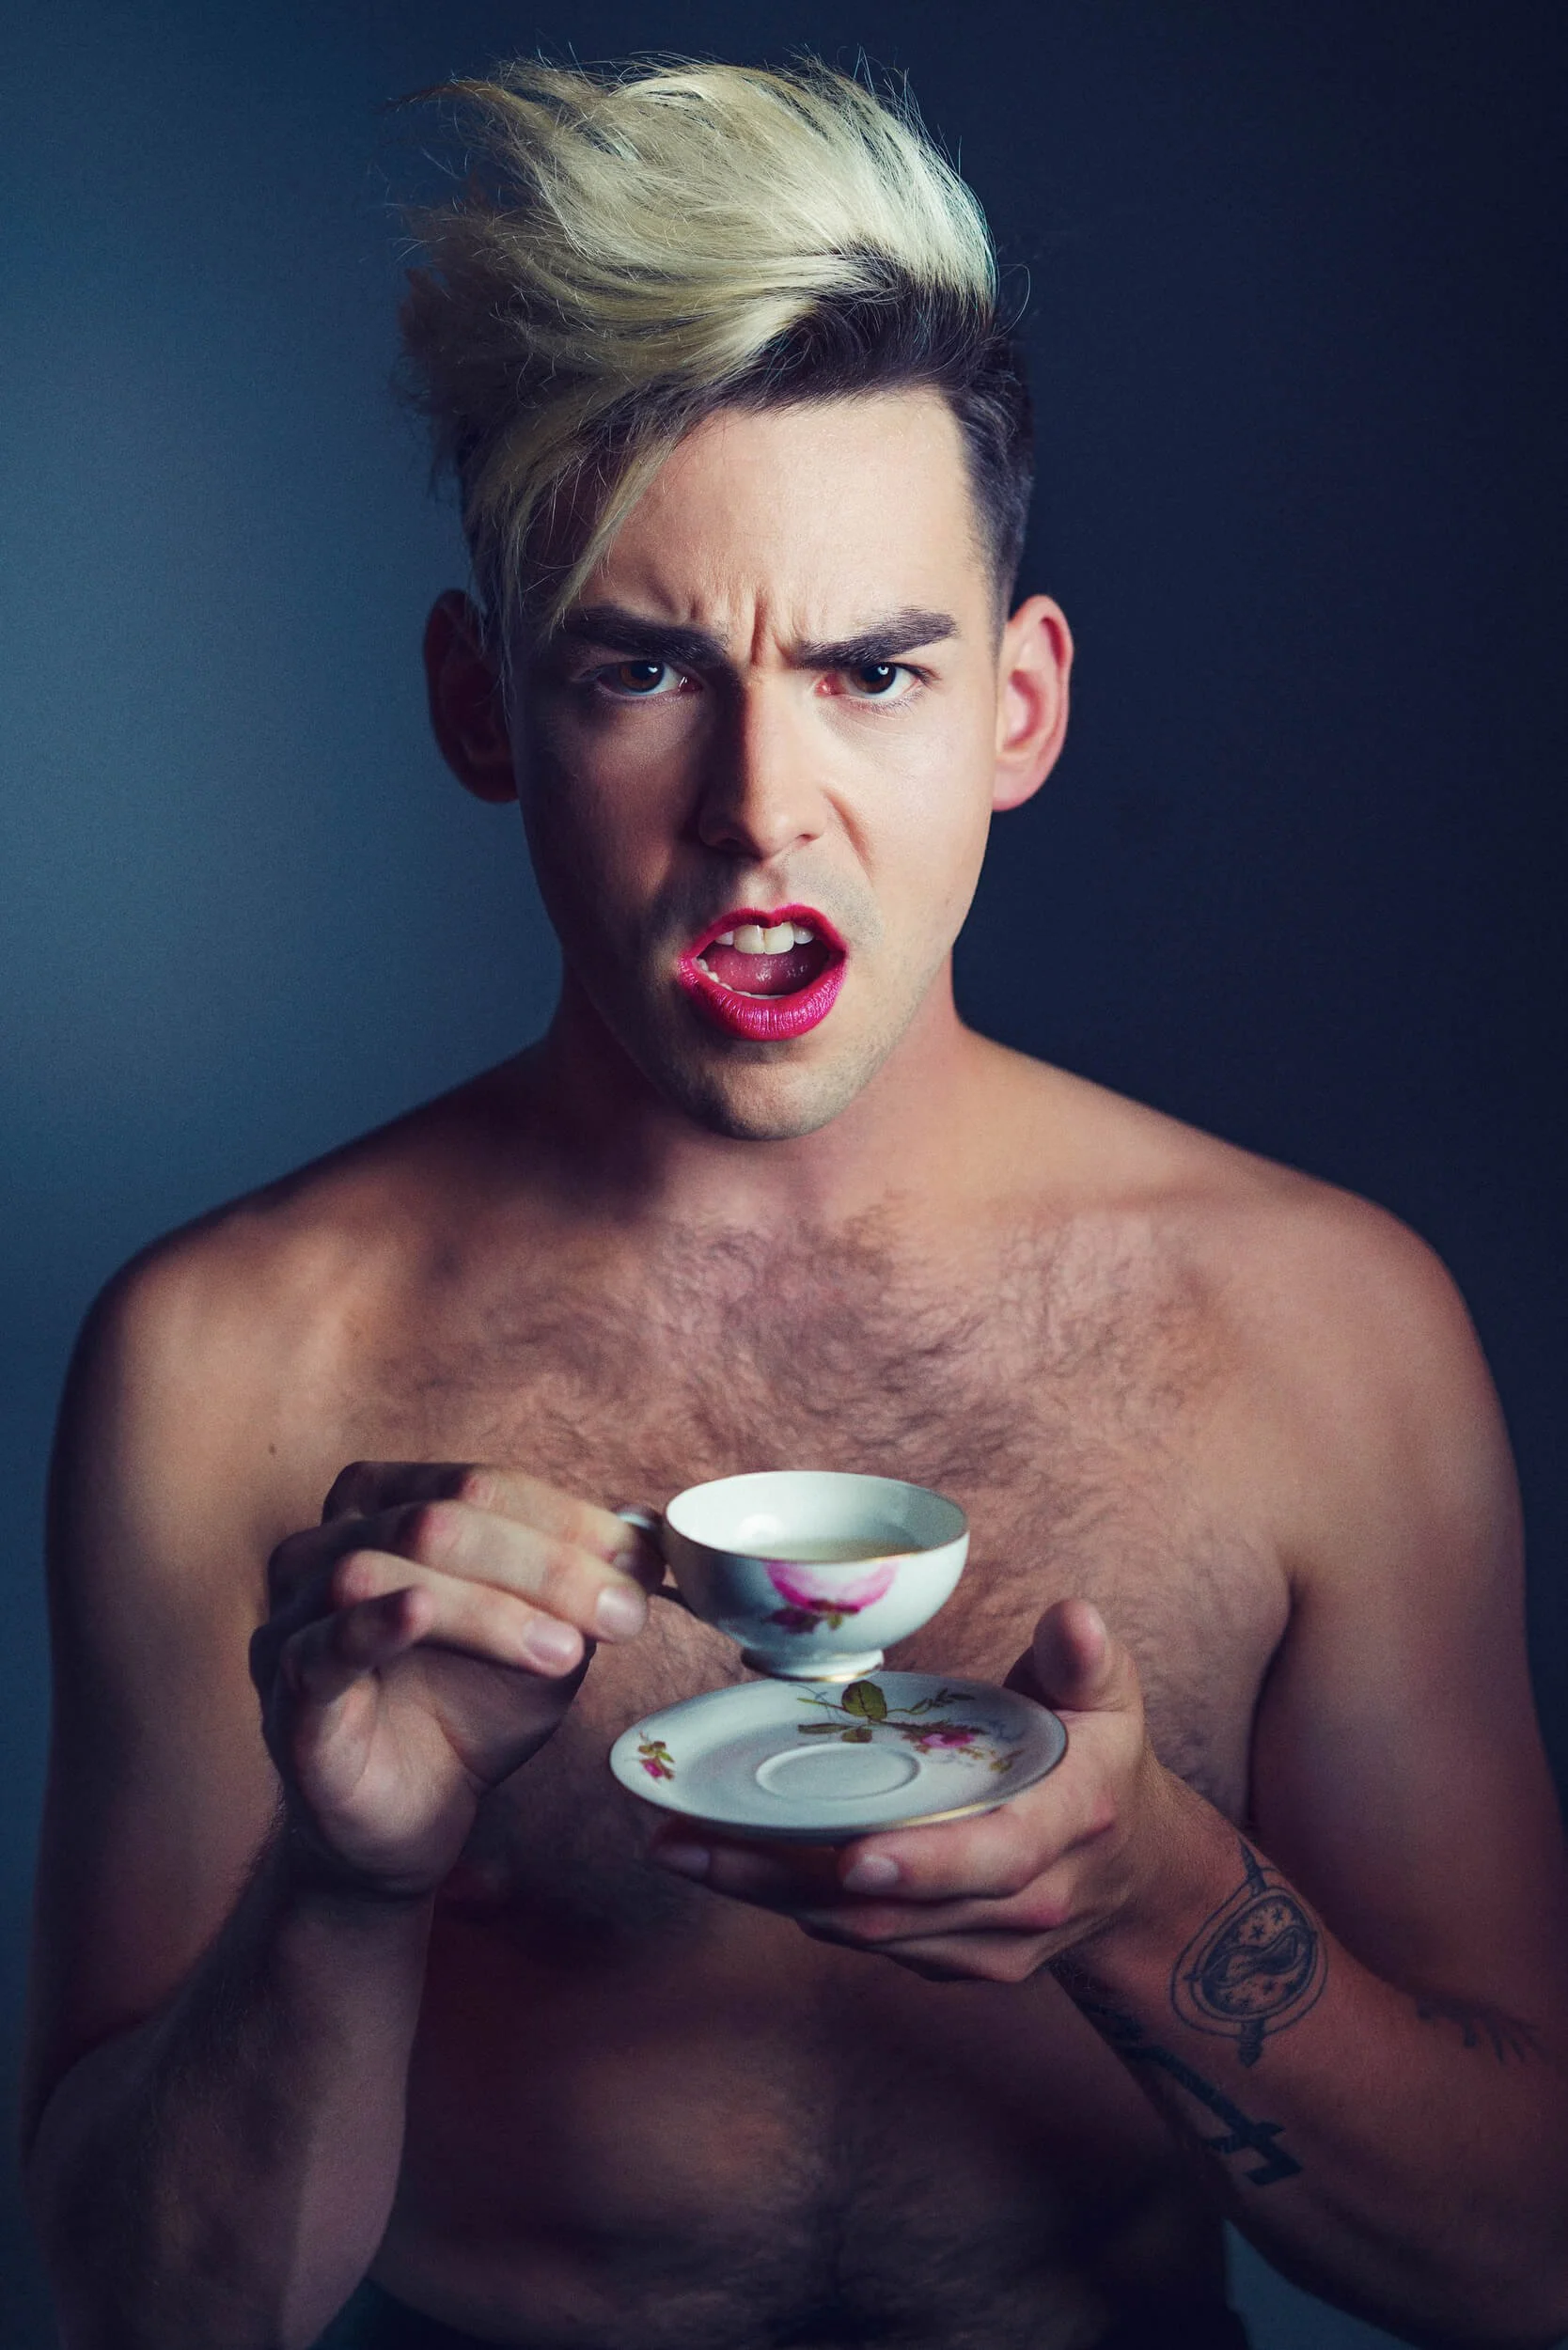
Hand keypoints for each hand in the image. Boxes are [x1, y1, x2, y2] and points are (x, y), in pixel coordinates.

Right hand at [252, 1462, 661, 1900]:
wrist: (411, 1820)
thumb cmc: (469, 1709)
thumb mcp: (545, 1634)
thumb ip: (582, 1582)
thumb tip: (648, 1534)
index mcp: (385, 1508)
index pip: (481, 1484)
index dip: (570, 1520)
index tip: (642, 1565)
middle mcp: (325, 1547)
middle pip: (438, 1517)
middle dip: (545, 1564)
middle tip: (621, 1614)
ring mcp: (296, 1618)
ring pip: (379, 1568)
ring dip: (487, 1605)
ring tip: (562, 1651)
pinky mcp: (288, 1694)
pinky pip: (322, 1646)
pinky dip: (374, 1623)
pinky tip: (420, 1615)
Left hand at [649, 1598, 1186, 1981]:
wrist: (1138, 1874)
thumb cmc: (1104, 1763)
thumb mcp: (1110, 1700)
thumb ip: (1085, 1658)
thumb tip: (1072, 1618)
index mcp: (1066, 1825)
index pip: (994, 1858)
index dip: (922, 1864)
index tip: (850, 1856)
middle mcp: (1027, 1901)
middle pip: (896, 1910)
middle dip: (785, 1882)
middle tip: (690, 1844)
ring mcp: (986, 1944)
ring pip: (866, 1934)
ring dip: (768, 1896)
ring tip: (681, 1849)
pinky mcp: (951, 1962)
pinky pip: (865, 1940)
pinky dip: (795, 1906)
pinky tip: (730, 1868)